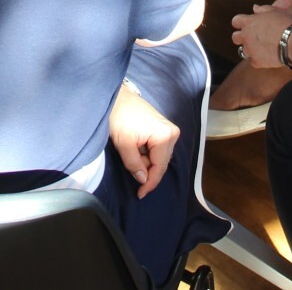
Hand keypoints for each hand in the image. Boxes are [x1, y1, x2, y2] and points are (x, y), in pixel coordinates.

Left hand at [109, 82, 178, 198]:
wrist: (119, 97)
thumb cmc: (120, 117)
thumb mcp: (124, 143)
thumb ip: (134, 164)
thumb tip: (143, 179)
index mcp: (165, 136)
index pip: (159, 167)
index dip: (150, 183)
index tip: (140, 195)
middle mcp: (173, 133)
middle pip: (161, 163)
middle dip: (146, 171)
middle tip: (130, 170)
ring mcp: (170, 130)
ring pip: (159, 157)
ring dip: (145, 162)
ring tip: (130, 154)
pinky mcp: (164, 129)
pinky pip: (158, 149)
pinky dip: (146, 154)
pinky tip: (135, 150)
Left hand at [231, 7, 291, 68]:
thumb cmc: (285, 23)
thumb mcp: (275, 11)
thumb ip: (262, 9)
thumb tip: (254, 8)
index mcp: (249, 22)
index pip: (235, 21)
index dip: (240, 23)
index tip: (247, 24)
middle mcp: (246, 36)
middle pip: (235, 37)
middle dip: (241, 37)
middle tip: (252, 37)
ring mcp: (250, 50)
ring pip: (242, 51)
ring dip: (250, 49)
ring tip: (261, 48)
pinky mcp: (256, 61)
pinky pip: (253, 61)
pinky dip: (258, 59)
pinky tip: (267, 55)